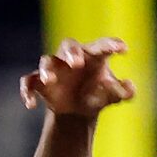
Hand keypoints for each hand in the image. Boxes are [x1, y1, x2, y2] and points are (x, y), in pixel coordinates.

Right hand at [20, 37, 135, 118]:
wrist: (78, 112)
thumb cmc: (97, 95)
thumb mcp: (111, 95)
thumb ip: (121, 91)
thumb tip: (129, 88)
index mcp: (92, 56)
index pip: (101, 47)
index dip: (110, 45)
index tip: (123, 49)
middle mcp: (71, 58)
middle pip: (68, 45)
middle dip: (71, 52)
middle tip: (77, 63)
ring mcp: (54, 69)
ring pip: (46, 62)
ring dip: (47, 70)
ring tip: (50, 81)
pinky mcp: (39, 83)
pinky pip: (29, 82)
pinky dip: (27, 91)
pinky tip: (30, 104)